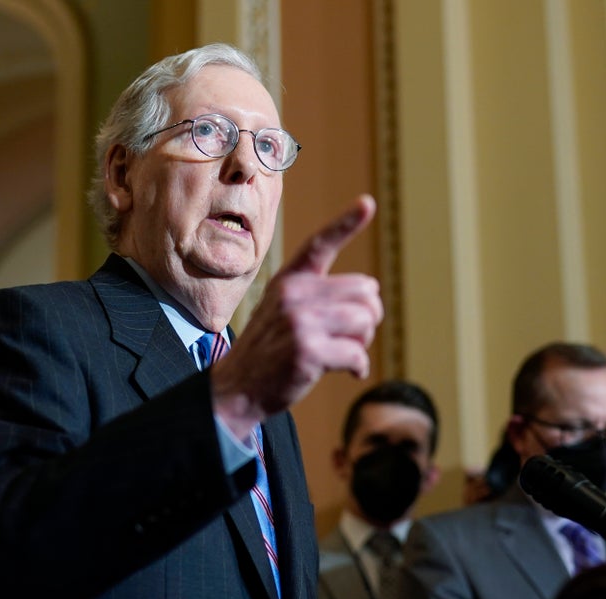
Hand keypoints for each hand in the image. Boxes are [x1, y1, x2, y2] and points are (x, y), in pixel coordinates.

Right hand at [212, 195, 381, 437]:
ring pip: (366, 320)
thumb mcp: (280, 311)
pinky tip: (346, 371)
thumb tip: (369, 298)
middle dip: (368, 317)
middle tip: (351, 335)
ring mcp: (300, 321)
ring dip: (363, 342)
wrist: (236, 389)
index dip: (346, 223)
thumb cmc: (267, 352)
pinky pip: (358, 353)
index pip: (320, 244)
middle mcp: (294, 295)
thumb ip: (315, 297)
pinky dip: (358, 366)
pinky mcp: (308, 350)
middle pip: (365, 291)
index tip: (368, 202)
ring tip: (343, 352)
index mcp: (289, 281)